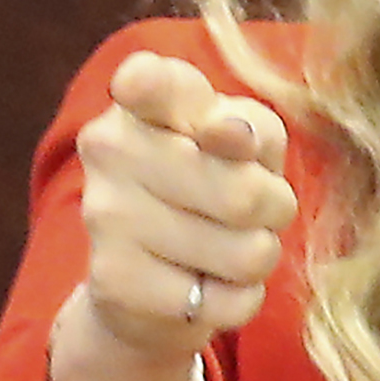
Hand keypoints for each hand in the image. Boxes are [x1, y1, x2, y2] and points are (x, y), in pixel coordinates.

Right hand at [64, 51, 297, 364]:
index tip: (217, 127)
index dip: (200, 108)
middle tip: (252, 211)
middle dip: (272, 209)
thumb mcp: (248, 143)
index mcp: (140, 99)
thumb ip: (251, 125)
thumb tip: (232, 135)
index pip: (152, 79)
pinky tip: (205, 286)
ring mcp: (106, 216)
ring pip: (245, 253)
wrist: (150, 285)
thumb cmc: (213, 188)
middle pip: (242, 192)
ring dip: (257, 257)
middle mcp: (109, 148)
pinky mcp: (116, 283)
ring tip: (226, 249)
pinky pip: (229, 301)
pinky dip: (238, 300)